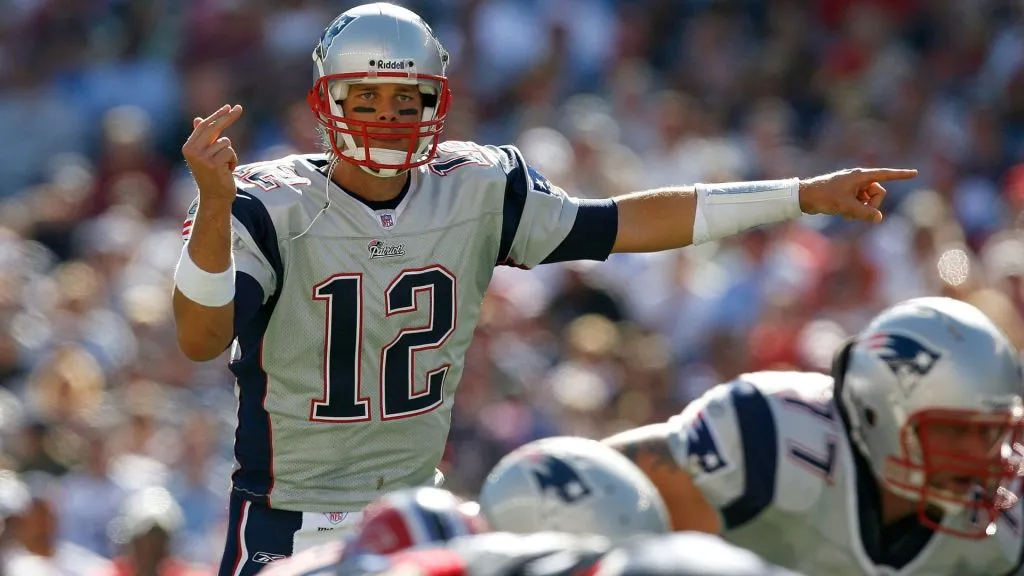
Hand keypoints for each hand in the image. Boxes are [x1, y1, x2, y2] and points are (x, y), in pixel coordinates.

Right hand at [182, 104, 243, 206]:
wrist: (215, 197)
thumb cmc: (211, 174)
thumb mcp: (205, 154)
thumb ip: (202, 137)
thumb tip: (198, 119)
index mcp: (188, 147)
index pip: (204, 126)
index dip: (217, 115)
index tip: (229, 106)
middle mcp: (192, 151)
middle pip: (214, 128)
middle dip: (227, 117)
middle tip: (239, 108)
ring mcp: (202, 158)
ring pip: (226, 142)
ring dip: (230, 154)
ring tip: (224, 165)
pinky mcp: (214, 164)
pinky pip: (230, 152)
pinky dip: (233, 161)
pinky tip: (228, 170)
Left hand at [798, 167, 917, 222]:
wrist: (804, 197)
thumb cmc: (824, 197)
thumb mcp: (847, 206)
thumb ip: (865, 213)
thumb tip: (879, 218)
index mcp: (860, 176)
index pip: (885, 175)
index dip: (900, 175)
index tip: (915, 173)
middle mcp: (858, 179)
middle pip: (878, 193)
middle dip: (873, 204)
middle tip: (860, 212)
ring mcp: (852, 187)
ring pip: (869, 200)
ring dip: (863, 209)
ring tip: (848, 214)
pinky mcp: (847, 194)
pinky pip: (860, 203)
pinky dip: (856, 210)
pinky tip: (844, 214)